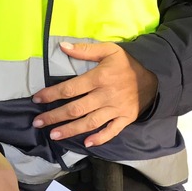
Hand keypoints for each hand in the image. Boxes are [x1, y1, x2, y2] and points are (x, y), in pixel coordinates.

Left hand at [31, 41, 157, 146]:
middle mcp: (106, 95)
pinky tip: (86, 144)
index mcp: (100, 77)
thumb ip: (85, 50)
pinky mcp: (125, 119)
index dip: (52, 94)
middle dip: (55, 116)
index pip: (70, 88)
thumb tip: (62, 46)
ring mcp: (115, 109)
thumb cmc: (127, 64)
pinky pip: (111, 131)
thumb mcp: (109, 50)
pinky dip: (100, 138)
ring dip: (71, 130)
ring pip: (90, 122)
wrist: (154, 77)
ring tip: (54, 135)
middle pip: (76, 109)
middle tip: (39, 123)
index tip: (37, 99)